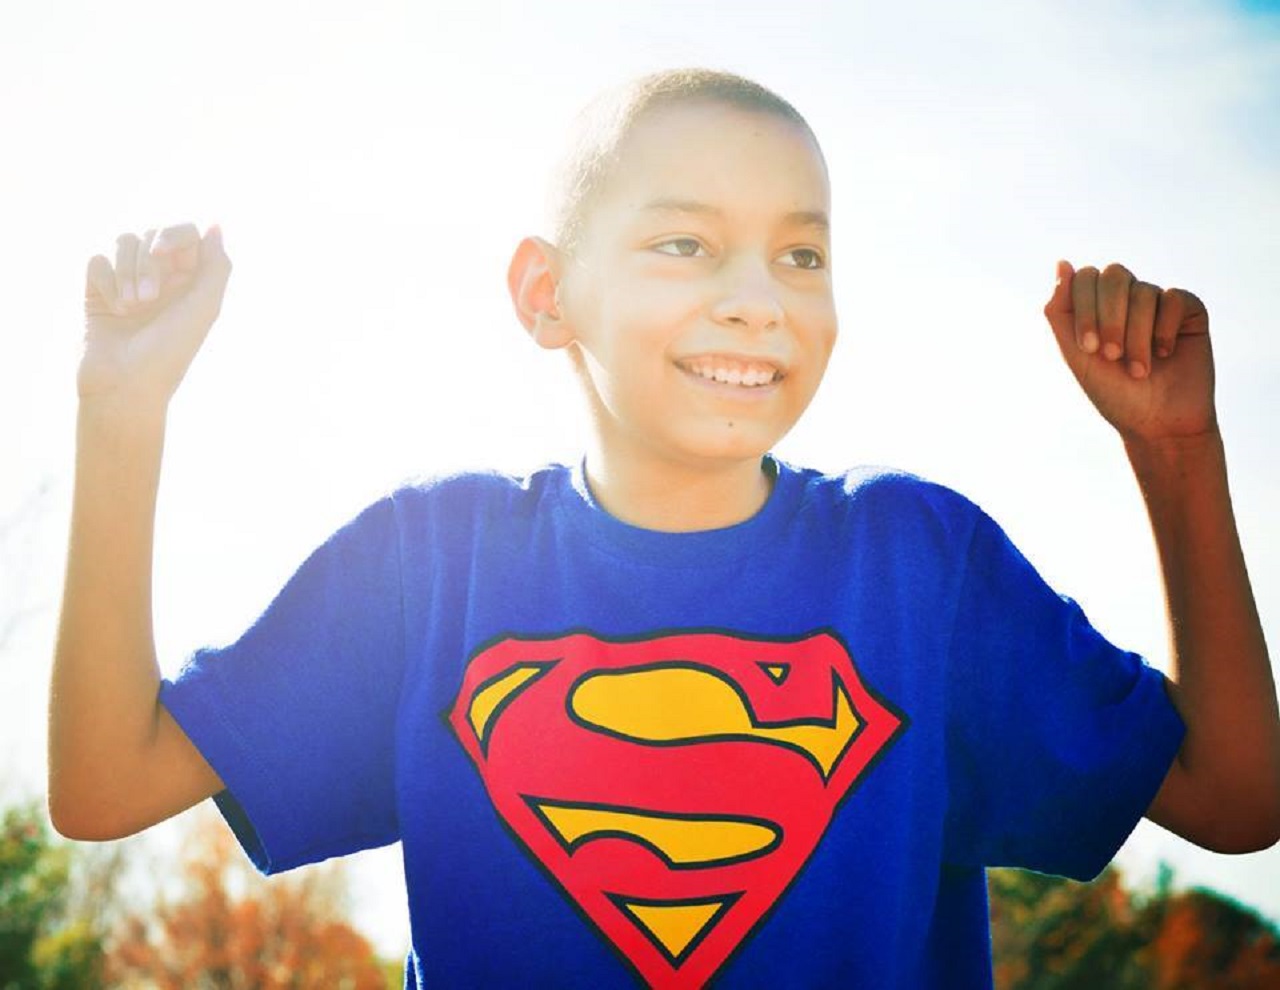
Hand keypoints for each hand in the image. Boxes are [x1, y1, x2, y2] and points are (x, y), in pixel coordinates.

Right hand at [80, 224, 231, 407]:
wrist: (125, 386)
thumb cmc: (170, 353)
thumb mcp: (204, 309)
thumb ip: (217, 266)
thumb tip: (215, 225)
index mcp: (191, 281)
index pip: (185, 232)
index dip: (173, 234)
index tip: (162, 253)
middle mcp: (162, 278)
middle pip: (151, 233)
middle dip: (147, 263)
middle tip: (148, 299)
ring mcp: (129, 281)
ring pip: (123, 241)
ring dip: (126, 273)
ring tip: (132, 307)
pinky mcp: (98, 290)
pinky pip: (97, 260)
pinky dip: (105, 281)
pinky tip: (114, 309)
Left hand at [1043, 261, 1214, 444]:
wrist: (1157, 424)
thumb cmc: (1113, 393)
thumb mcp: (1076, 355)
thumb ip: (1060, 311)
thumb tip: (1062, 262)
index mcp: (1096, 306)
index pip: (1084, 277)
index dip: (1085, 308)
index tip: (1088, 348)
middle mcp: (1126, 299)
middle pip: (1114, 274)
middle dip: (1109, 318)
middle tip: (1111, 356)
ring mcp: (1158, 302)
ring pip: (1143, 292)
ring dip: (1136, 336)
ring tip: (1138, 370)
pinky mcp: (1189, 310)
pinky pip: (1174, 298)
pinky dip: (1164, 330)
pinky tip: (1165, 354)